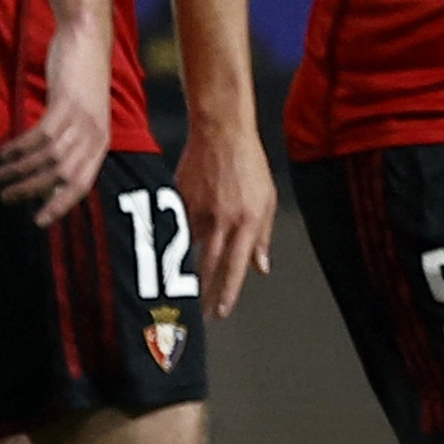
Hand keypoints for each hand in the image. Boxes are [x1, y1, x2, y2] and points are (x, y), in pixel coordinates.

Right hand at [0, 14, 112, 224]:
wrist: (86, 39)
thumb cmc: (82, 79)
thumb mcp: (84, 117)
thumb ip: (73, 143)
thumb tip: (50, 174)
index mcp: (101, 144)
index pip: (81, 186)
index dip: (60, 206)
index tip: (38, 221)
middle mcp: (95, 136)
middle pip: (62, 177)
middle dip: (32, 191)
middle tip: (6, 197)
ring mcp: (82, 120)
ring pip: (49, 158)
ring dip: (20, 170)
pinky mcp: (66, 103)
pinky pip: (41, 135)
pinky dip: (21, 147)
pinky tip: (5, 152)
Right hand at [177, 117, 278, 317]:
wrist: (222, 132)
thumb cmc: (248, 164)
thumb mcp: (267, 201)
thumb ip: (262, 237)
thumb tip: (261, 267)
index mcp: (246, 221)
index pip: (235, 266)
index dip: (227, 292)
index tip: (220, 312)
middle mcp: (222, 219)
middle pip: (209, 265)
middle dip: (205, 292)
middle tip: (202, 312)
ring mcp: (198, 210)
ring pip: (190, 248)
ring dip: (189, 269)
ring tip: (186, 288)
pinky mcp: (180, 200)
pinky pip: (178, 226)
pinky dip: (179, 238)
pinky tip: (175, 249)